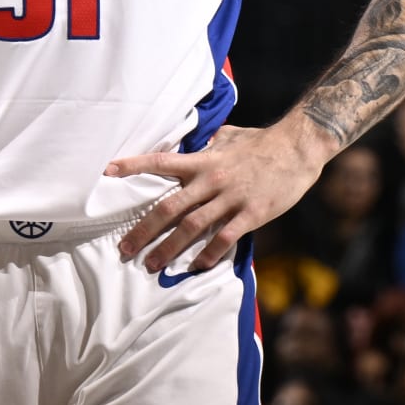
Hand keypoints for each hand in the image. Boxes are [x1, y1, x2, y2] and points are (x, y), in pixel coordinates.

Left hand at [108, 124, 325, 273]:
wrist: (297, 148)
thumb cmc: (260, 141)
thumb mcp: (227, 137)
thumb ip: (207, 146)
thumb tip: (194, 146)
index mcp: (202, 160)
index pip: (160, 162)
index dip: (133, 166)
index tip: (107, 171)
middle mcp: (211, 180)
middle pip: (169, 207)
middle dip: (143, 229)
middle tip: (124, 248)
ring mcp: (230, 198)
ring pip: (192, 227)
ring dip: (168, 248)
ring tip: (151, 264)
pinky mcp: (252, 214)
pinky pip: (225, 238)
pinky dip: (208, 254)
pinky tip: (195, 267)